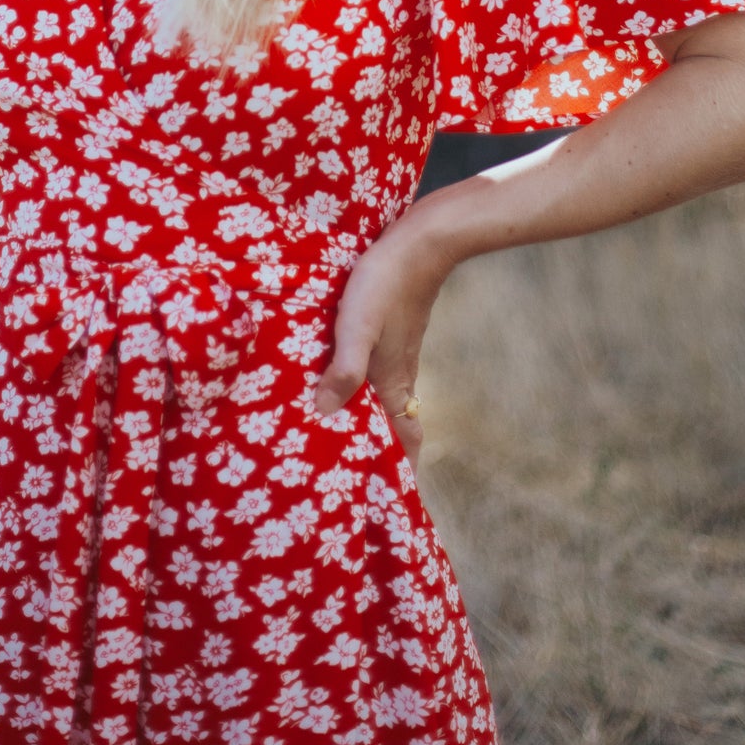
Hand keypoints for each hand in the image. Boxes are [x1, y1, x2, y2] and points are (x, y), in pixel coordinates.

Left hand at [312, 208, 454, 479]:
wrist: (420, 243)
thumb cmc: (385, 285)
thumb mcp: (356, 327)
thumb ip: (344, 370)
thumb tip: (324, 415)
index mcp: (394, 383)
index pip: (405, 441)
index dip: (400, 472)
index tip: (388, 501)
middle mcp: (399, 376)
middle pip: (397, 427)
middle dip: (383, 454)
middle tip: (358, 477)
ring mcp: (398, 355)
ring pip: (389, 401)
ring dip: (373, 423)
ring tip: (345, 438)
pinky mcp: (392, 334)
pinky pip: (382, 377)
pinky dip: (368, 392)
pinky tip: (346, 384)